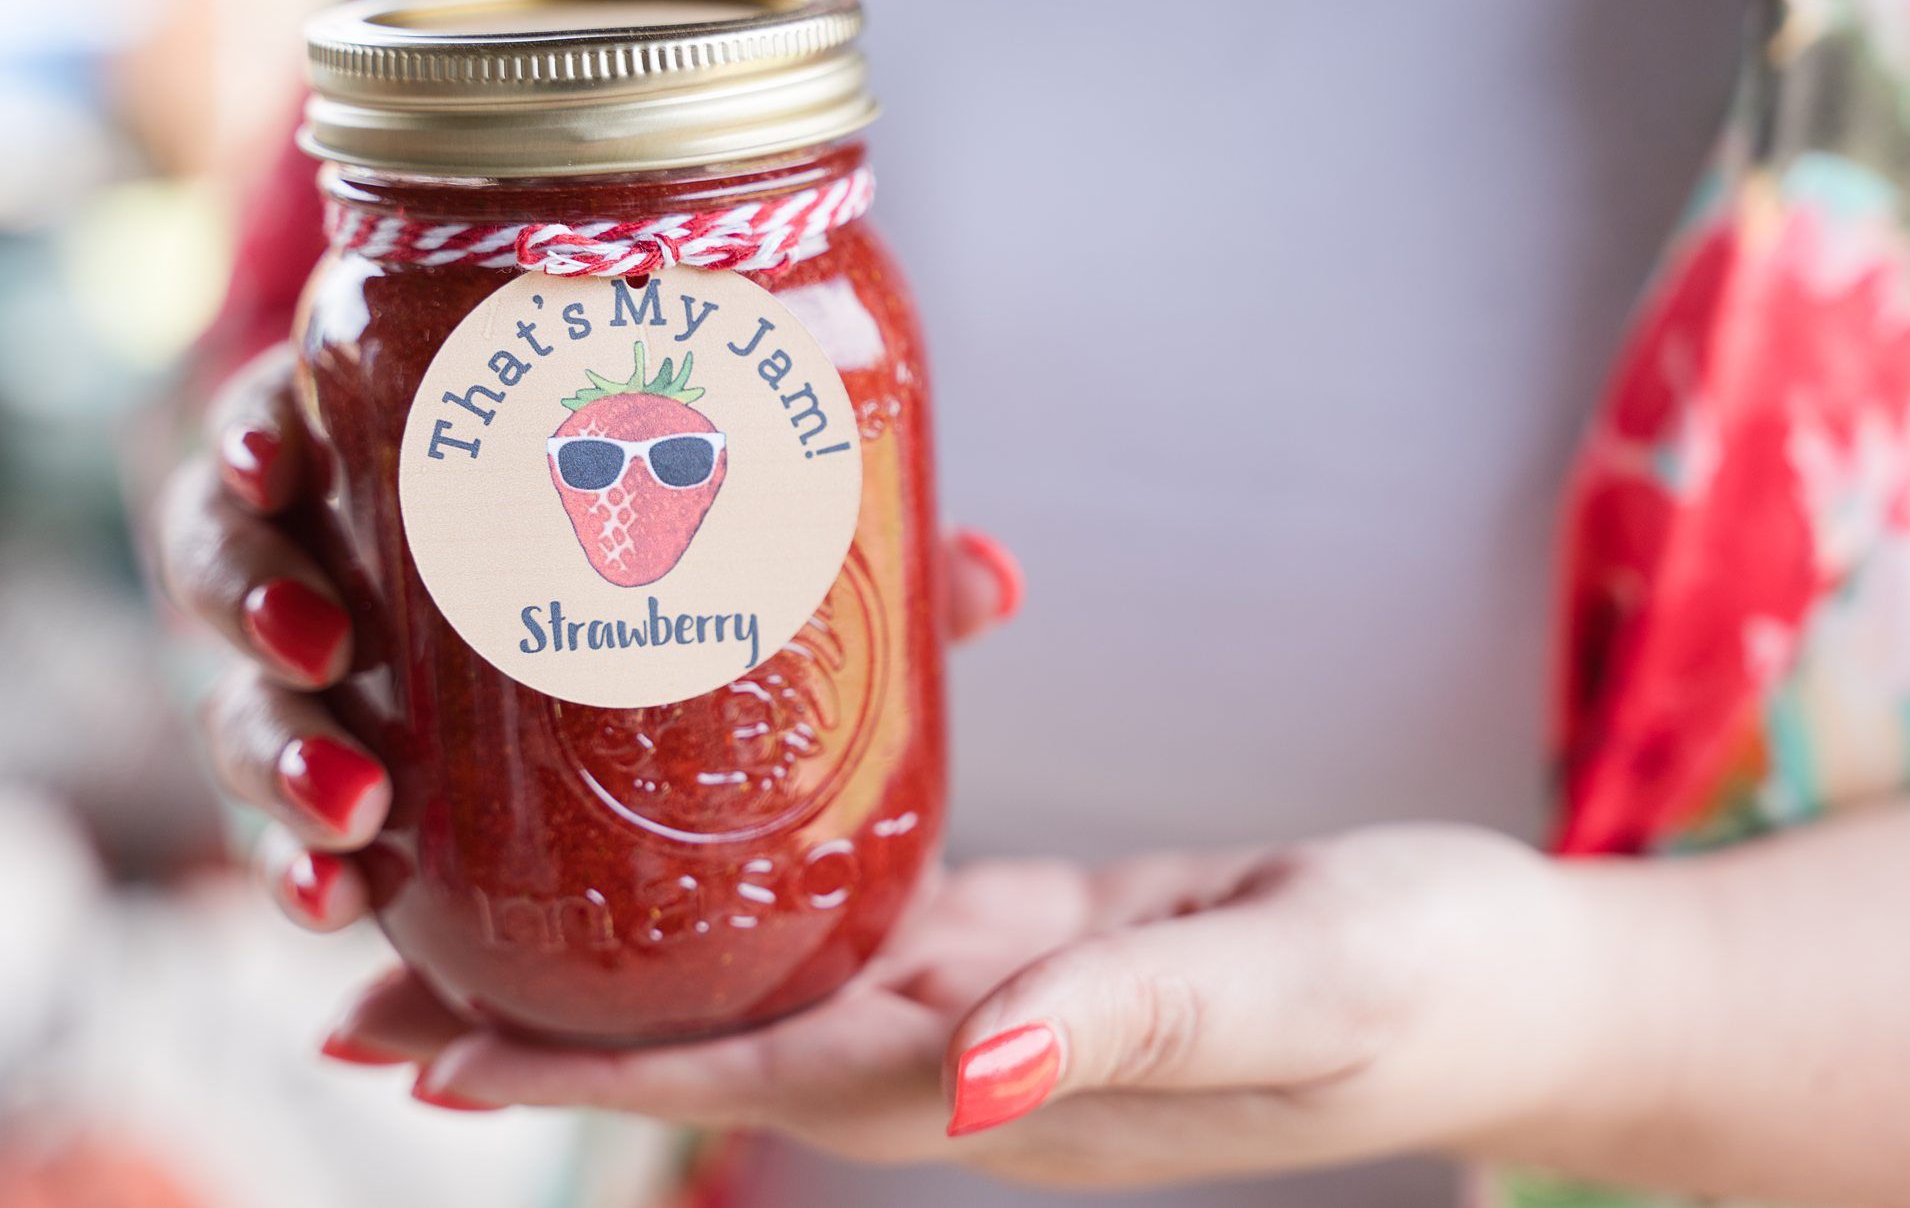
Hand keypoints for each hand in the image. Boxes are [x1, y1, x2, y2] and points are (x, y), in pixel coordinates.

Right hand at [154, 345, 1023, 928]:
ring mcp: (325, 680)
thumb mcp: (767, 570)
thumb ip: (859, 569)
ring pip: (241, 700)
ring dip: (274, 752)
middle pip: (233, 557)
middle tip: (327, 646)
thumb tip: (994, 576)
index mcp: (415, 461)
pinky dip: (296, 867)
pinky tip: (339, 907)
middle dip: (257, 599)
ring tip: (355, 808)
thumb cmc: (679, 587)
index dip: (260, 427)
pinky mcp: (330, 785)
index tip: (280, 452)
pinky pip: (281, 826)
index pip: (293, 415)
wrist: (630, 712)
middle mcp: (343, 560)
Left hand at [327, 826, 1603, 1189]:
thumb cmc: (1434, 983)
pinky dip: (772, 885)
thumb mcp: (1305, 991)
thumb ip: (1136, 1032)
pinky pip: (877, 910)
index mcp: (1015, 1081)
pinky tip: (696, 849)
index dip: (591, 1071)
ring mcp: (1003, 1001)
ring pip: (780, 979)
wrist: (1513, 980)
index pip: (761, 1078)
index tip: (421, 1053)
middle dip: (550, 1027)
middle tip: (368, 977)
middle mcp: (977, 1055)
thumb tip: (961, 1088)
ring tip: (485, 917)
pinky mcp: (1040, 937)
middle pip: (724, 1043)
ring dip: (635, 962)